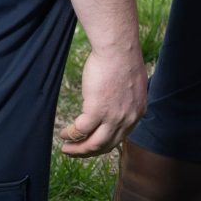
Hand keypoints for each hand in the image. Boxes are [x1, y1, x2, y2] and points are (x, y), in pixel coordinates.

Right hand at [59, 42, 147, 156]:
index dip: (103, 144)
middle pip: (106, 145)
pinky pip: (80, 130)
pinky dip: (70, 134)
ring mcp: (113, 117)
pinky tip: (63, 133)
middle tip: (75, 151)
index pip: (120, 138)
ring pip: (93, 144)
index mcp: (137, 112)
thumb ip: (126, 99)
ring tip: (66, 148)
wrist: (118, 49)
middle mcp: (128, 119)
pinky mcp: (97, 111)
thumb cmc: (122, 60)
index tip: (91, 144)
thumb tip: (114, 104)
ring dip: (78, 149)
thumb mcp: (132, 85)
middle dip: (88, 151)